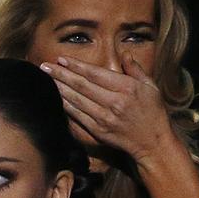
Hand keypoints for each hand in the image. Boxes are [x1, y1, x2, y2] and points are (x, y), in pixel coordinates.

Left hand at [42, 54, 173, 167]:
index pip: (95, 73)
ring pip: (77, 100)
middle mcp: (114, 102)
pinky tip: (57, 98)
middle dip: (61, 74)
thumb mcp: (150, 87)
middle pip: (82, 85)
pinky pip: (78, 116)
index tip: (62, 59)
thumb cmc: (153, 113)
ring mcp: (105, 118)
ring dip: (59, 88)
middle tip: (45, 66)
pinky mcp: (98, 131)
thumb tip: (124, 54)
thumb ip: (135, 69)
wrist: (152, 143)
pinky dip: (66, 106)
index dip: (76, 66)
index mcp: (126, 88)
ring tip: (47, 78)